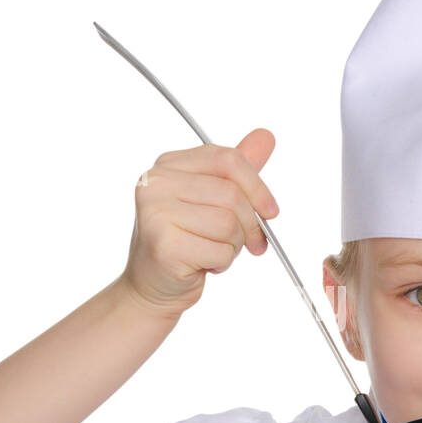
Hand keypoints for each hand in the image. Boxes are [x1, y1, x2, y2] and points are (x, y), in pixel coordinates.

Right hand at [120, 128, 278, 316]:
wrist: (151, 286)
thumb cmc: (182, 241)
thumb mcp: (210, 199)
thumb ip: (236, 169)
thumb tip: (266, 136)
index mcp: (169, 165)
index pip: (228, 159)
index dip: (258, 186)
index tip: (270, 211)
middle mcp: (157, 183)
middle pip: (232, 195)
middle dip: (249, 225)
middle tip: (249, 243)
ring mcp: (156, 213)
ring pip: (228, 224)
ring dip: (234, 246)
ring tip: (215, 252)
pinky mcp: (164, 245)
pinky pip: (220, 251)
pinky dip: (223, 263)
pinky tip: (204, 265)